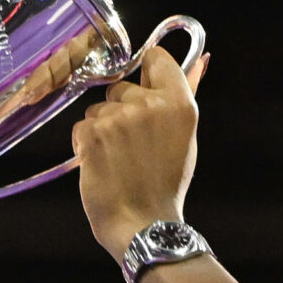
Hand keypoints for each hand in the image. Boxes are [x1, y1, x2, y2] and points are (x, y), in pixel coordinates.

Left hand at [74, 48, 209, 260]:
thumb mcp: (185, 138)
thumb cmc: (165, 186)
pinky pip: (81, 127)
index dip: (146, 72)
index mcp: (180, 103)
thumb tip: (201, 60)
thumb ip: (183, 97)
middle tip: (132, 145)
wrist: (144, 224)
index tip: (142, 89)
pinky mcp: (94, 133)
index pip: (156, 58)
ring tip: (117, 160)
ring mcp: (120, 118)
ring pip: (97, 108)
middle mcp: (151, 105)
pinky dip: (85, 145)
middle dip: (120, 110)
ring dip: (101, 130)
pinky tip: (101, 166)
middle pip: (120, 86)